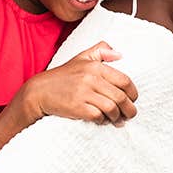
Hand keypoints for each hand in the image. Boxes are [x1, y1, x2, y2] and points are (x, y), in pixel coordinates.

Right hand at [20, 41, 138, 125]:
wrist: (39, 91)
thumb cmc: (63, 76)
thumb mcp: (80, 58)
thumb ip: (100, 51)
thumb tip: (120, 54)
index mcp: (95, 66)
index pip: (124, 80)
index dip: (133, 93)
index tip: (133, 99)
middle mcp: (90, 78)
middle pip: (120, 97)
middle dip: (129, 109)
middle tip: (130, 114)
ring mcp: (83, 93)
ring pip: (111, 108)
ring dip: (117, 117)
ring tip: (117, 120)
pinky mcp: (76, 107)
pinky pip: (97, 116)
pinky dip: (102, 120)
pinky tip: (101, 120)